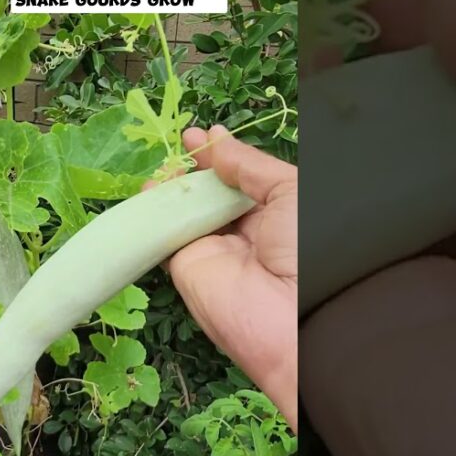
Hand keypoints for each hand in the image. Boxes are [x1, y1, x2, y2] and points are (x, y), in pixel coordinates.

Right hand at [165, 125, 297, 430]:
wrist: (296, 318)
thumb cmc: (307, 245)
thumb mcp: (288, 190)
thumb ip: (248, 165)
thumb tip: (214, 139)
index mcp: (278, 212)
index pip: (242, 179)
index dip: (220, 157)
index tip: (197, 136)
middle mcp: (246, 232)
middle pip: (211, 194)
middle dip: (193, 170)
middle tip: (178, 148)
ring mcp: (214, 250)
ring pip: (185, 212)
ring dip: (170, 189)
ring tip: (162, 168)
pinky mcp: (186, 268)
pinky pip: (166, 237)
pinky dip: (152, 215)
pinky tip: (148, 191)